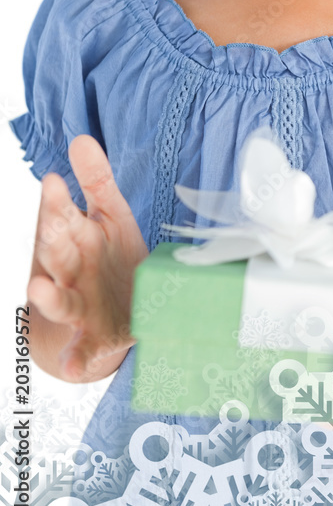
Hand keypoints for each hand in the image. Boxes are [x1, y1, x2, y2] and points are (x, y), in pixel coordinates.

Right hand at [27, 134, 147, 381]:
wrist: (120, 312)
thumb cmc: (112, 258)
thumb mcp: (110, 217)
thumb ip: (97, 181)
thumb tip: (81, 139)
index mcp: (77, 239)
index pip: (63, 217)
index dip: (57, 202)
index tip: (52, 181)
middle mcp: (71, 272)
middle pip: (57, 255)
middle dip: (51, 241)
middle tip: (50, 225)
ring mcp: (80, 306)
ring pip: (61, 300)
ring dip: (49, 297)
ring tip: (39, 289)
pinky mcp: (93, 338)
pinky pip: (82, 351)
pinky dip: (76, 359)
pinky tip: (72, 366)